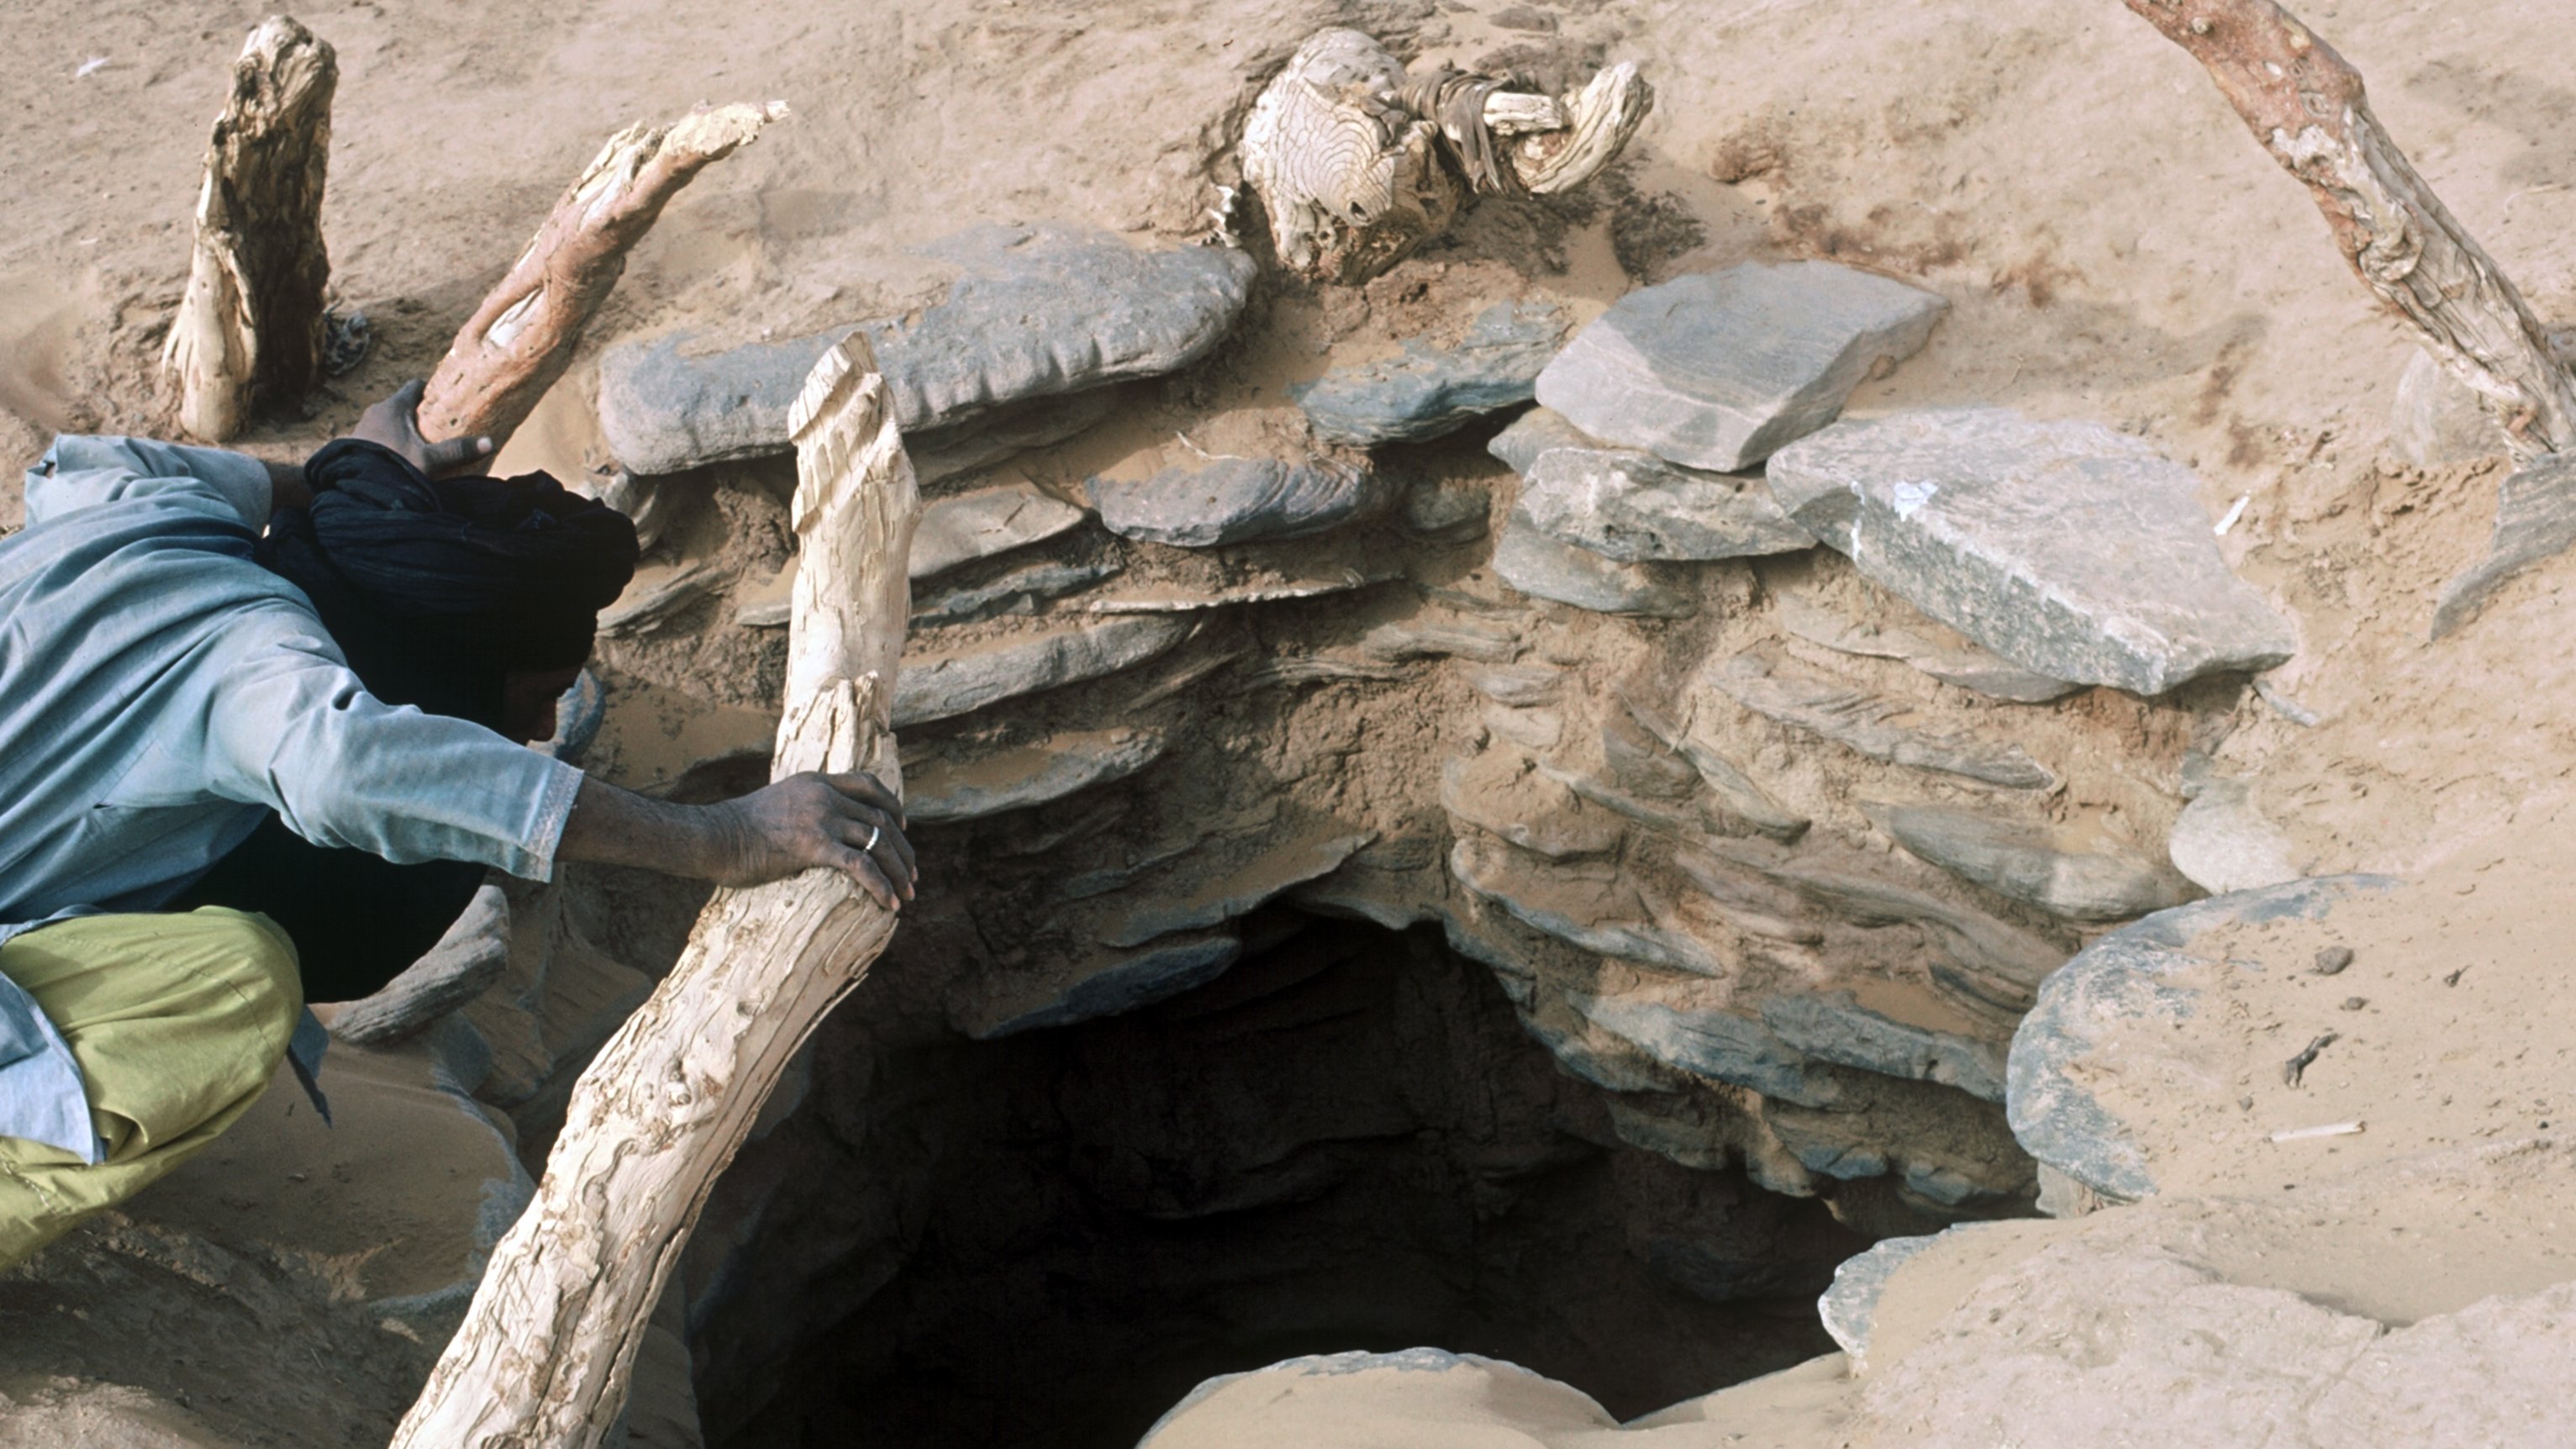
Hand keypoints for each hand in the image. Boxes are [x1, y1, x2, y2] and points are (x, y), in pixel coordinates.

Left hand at [349, 380, 493, 477]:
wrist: (354, 486)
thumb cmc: (392, 466)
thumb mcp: (429, 460)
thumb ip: (457, 451)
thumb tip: (489, 443)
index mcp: (394, 406)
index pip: (415, 386)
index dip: (430, 390)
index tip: (443, 399)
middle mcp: (377, 410)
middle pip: (402, 404)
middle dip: (417, 413)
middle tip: (435, 426)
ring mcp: (363, 425)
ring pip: (388, 419)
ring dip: (401, 428)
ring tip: (417, 444)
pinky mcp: (355, 441)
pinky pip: (376, 433)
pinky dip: (388, 440)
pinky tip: (396, 456)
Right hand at [712, 771, 917, 907]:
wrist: (714, 836)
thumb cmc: (736, 829)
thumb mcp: (777, 803)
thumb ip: (803, 807)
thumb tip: (816, 828)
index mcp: (816, 782)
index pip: (868, 785)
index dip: (892, 805)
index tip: (903, 827)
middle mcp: (824, 796)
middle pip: (881, 818)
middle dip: (903, 849)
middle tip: (913, 874)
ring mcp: (820, 818)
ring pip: (878, 842)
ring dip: (899, 871)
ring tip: (908, 894)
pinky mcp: (813, 845)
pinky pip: (861, 866)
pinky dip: (881, 886)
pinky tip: (890, 904)